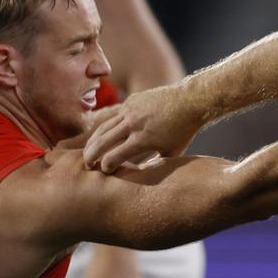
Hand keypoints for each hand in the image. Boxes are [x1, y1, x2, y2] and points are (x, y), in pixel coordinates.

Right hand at [84, 84, 201, 172]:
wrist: (190, 101)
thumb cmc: (183, 131)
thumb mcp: (170, 153)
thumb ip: (155, 164)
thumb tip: (143, 175)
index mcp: (142, 140)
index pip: (114, 157)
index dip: (106, 166)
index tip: (104, 171)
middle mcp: (133, 124)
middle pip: (102, 142)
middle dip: (91, 155)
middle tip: (87, 165)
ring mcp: (130, 110)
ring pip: (103, 127)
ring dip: (93, 141)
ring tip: (88, 152)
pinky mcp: (131, 101)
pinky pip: (113, 116)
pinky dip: (104, 127)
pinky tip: (99, 136)